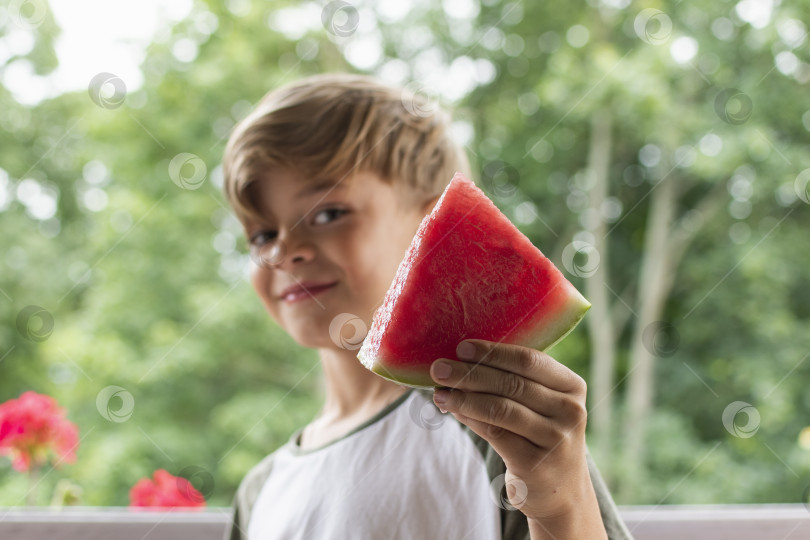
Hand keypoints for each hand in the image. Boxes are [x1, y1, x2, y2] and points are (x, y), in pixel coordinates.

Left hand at [430, 339, 602, 530]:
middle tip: (439, 368)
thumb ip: (513, 381)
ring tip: (439, 393)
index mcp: (573, 386)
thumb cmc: (541, 435)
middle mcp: (570, 411)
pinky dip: (470, 419)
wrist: (561, 490)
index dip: (493, 352)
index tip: (461, 347)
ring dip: (464, 398)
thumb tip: (461, 360)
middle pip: (512, 383)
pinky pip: (495, 433)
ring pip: (500, 409)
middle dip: (470, 373)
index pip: (529, 361)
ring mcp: (556, 439)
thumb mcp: (540, 404)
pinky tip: (453, 411)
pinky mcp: (536, 464)